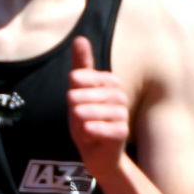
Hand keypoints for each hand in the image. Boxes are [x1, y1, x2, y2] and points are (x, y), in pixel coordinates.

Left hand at [67, 36, 129, 183]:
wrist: (97, 155)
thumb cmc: (87, 121)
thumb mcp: (78, 93)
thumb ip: (81, 68)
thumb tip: (80, 38)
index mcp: (110, 84)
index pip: (91, 76)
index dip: (79, 81)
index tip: (71, 91)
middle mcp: (119, 97)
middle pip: (95, 93)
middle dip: (79, 100)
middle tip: (73, 109)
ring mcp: (122, 115)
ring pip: (101, 110)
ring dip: (85, 115)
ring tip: (78, 120)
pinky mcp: (122, 134)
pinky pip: (108, 129)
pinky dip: (95, 130)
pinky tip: (87, 131)